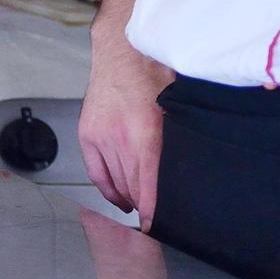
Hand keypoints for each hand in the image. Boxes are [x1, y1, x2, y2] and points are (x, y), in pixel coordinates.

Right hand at [80, 42, 170, 225]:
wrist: (123, 50)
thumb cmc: (156, 74)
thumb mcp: (179, 111)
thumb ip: (180, 145)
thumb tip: (191, 176)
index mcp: (146, 134)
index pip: (148, 189)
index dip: (153, 214)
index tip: (157, 228)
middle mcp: (120, 139)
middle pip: (133, 189)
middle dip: (146, 206)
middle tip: (159, 218)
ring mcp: (100, 136)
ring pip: (116, 182)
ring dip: (130, 197)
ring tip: (144, 207)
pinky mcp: (88, 133)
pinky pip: (96, 172)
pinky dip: (108, 189)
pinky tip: (120, 199)